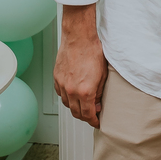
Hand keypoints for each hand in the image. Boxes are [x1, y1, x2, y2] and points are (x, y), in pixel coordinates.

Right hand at [53, 5, 106, 127]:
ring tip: (83, 105)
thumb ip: (99, 92)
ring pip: (67, 104)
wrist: (79, 37)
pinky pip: (60, 94)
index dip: (93, 120)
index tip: (97, 122)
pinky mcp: (56, 77)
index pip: (88, 114)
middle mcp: (71, 90)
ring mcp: (62, 84)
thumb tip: (97, 103)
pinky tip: (73, 94)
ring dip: (75, 108)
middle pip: (76, 113)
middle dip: (85, 117)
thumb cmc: (93, 51)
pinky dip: (67, 97)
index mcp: (85, 91)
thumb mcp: (103, 75)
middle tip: (92, 115)